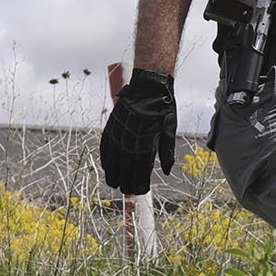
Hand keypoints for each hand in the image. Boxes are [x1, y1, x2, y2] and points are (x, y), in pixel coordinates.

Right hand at [101, 70, 176, 194]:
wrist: (148, 84)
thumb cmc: (162, 107)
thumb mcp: (170, 128)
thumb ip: (167, 151)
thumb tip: (166, 171)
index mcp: (146, 139)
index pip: (141, 167)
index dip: (140, 181)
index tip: (142, 190)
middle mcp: (130, 138)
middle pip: (125, 166)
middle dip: (126, 181)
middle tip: (129, 191)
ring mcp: (118, 132)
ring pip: (112, 159)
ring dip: (113, 173)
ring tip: (115, 184)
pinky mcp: (111, 126)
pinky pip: (105, 146)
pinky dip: (105, 159)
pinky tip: (107, 167)